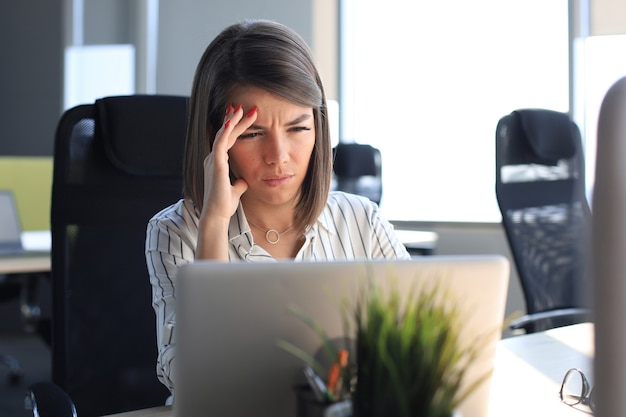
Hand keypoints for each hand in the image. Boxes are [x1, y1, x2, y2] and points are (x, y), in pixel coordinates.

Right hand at [200, 103, 257, 222]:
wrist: (216, 215)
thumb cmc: (224, 205)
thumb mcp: (235, 190)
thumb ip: (239, 183)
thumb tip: (244, 181)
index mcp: (217, 163)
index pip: (228, 140)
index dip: (235, 127)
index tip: (245, 116)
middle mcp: (213, 159)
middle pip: (225, 134)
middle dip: (234, 119)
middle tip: (244, 106)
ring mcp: (213, 161)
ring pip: (223, 135)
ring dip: (232, 121)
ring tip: (241, 108)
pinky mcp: (216, 165)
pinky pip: (220, 144)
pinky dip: (225, 132)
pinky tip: (231, 122)